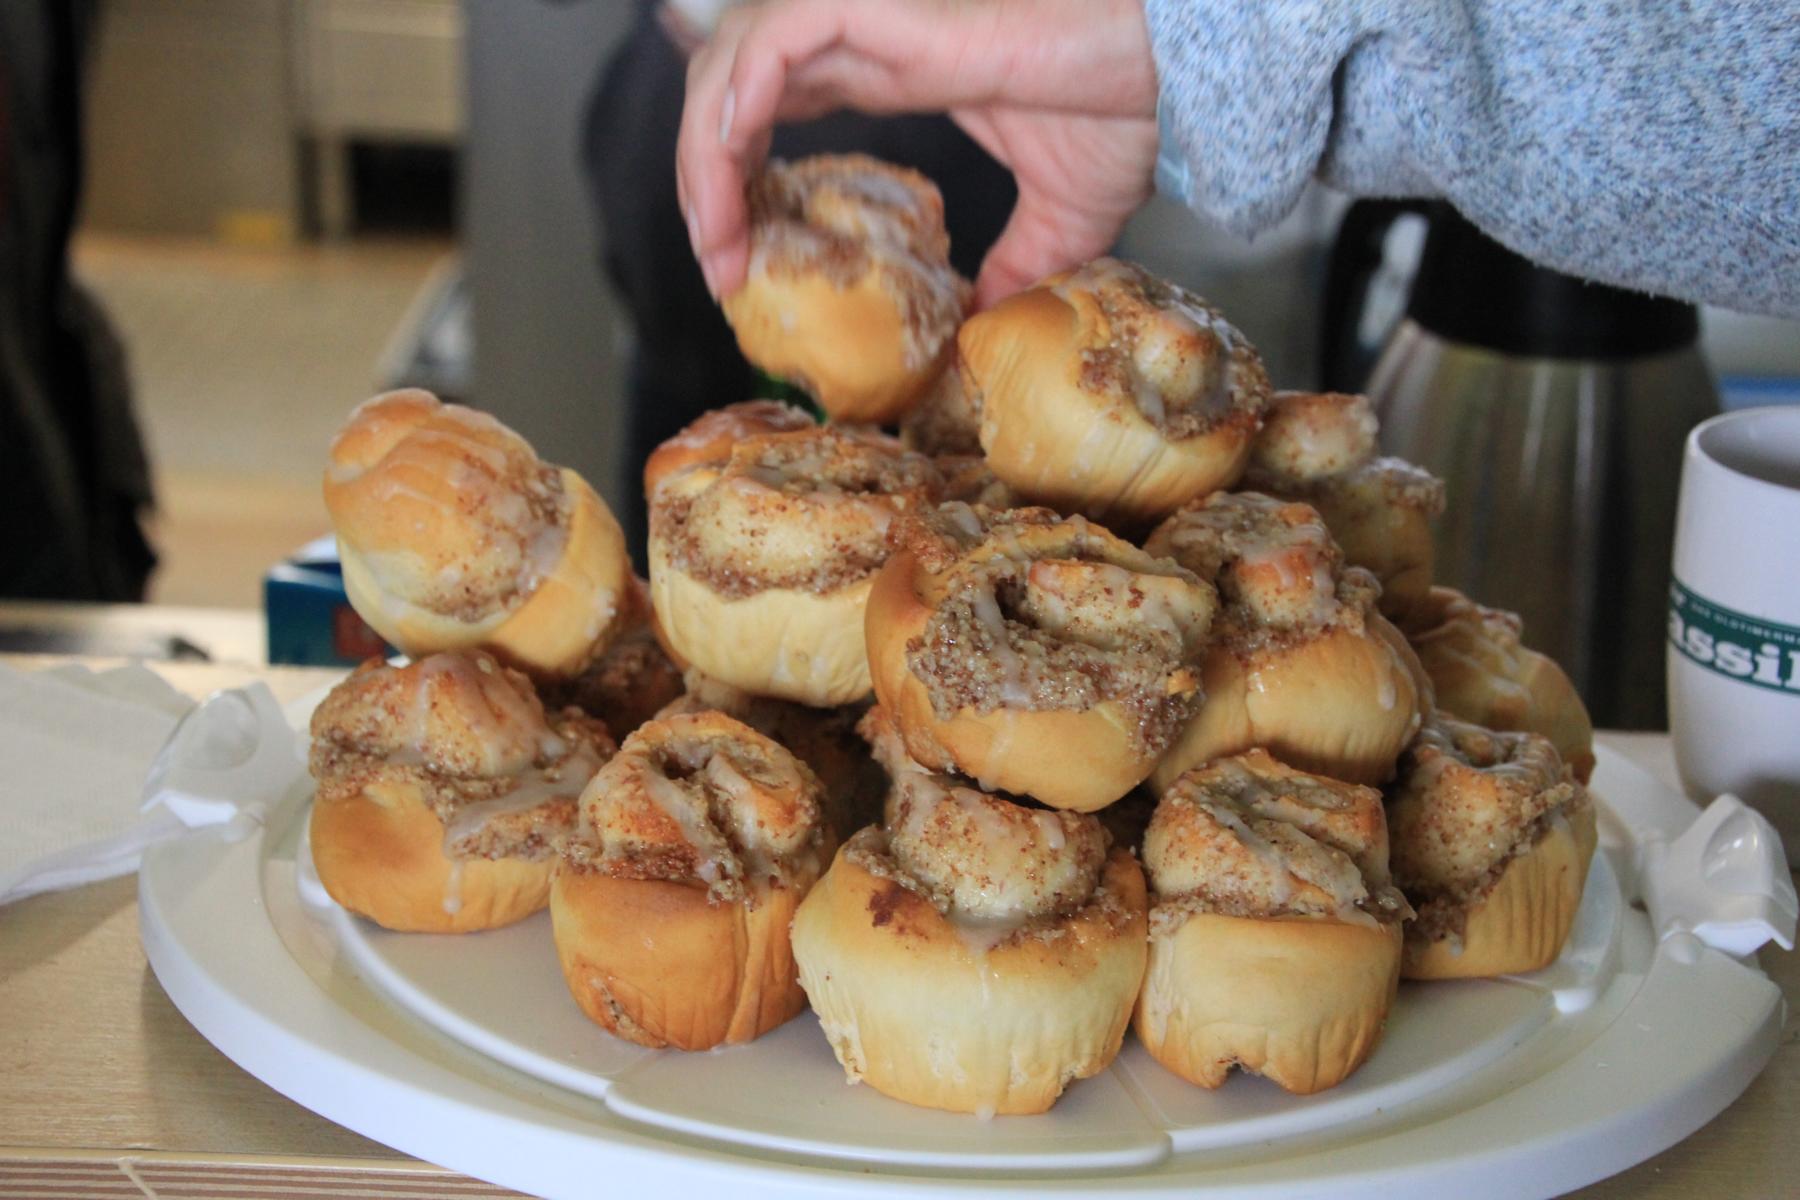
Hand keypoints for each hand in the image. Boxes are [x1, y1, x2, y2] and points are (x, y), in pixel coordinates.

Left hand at [677, 0, 1160, 308]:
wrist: (1164, 66)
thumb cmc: (1122, 107)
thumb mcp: (1059, 218)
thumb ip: (1015, 265)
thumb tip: (991, 325)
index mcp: (889, 65)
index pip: (773, 110)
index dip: (741, 183)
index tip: (742, 265)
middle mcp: (861, 33)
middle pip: (732, 95)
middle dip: (707, 183)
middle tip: (719, 268)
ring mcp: (860, 11)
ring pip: (728, 70)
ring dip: (703, 161)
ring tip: (716, 243)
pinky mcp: (867, 2)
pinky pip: (760, 50)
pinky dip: (728, 112)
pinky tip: (729, 176)